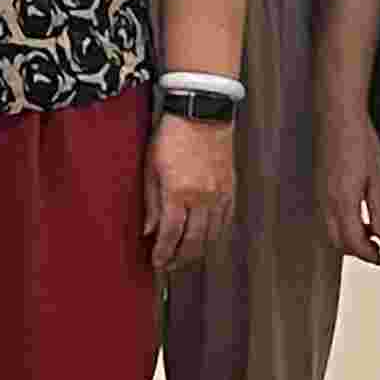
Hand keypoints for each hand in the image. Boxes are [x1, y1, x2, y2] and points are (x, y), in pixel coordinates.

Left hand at [144, 109, 234, 270]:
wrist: (202, 113)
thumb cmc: (172, 136)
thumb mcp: (151, 167)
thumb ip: (151, 202)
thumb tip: (149, 230)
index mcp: (178, 192)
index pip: (170, 234)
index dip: (163, 253)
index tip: (157, 263)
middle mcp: (202, 198)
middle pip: (193, 242)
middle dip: (181, 259)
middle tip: (170, 266)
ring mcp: (220, 195)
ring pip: (212, 236)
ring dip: (198, 252)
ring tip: (186, 257)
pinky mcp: (231, 189)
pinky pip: (225, 222)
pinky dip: (215, 235)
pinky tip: (206, 239)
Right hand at [322, 101, 379, 264]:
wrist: (338, 117)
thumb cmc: (359, 142)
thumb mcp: (378, 178)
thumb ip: (379, 210)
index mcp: (343, 202)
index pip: (353, 242)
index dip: (368, 255)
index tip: (379, 259)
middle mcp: (327, 202)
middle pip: (337, 241)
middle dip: (356, 251)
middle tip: (375, 251)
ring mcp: (320, 194)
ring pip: (329, 230)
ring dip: (347, 238)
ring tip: (368, 234)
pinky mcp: (318, 186)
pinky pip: (326, 216)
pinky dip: (339, 225)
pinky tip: (354, 217)